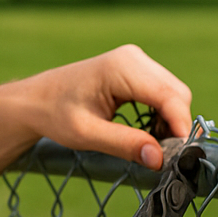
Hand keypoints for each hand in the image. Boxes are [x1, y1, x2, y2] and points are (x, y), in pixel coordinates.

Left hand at [18, 45, 192, 169]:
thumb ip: (124, 145)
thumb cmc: (55, 114)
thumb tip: (159, 158)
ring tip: (152, 147)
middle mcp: (134, 58)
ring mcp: (137, 61)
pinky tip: (147, 133)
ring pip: (174, 94)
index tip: (180, 156)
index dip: (180, 126)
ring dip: (170, 122)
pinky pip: (163, 93)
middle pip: (177, 94)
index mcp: (122, 68)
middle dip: (176, 126)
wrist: (37, 99)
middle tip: (164, 157)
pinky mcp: (137, 70)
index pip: (168, 96)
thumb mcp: (86, 134)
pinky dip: (163, 115)